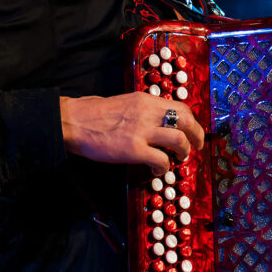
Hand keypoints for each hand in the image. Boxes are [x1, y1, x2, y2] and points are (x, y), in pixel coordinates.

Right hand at [60, 92, 204, 174]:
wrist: (74, 121)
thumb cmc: (95, 113)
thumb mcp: (126, 102)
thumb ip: (145, 110)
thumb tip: (160, 122)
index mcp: (146, 100)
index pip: (181, 108)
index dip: (192, 122)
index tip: (193, 132)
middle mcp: (148, 113)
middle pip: (187, 122)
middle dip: (197, 137)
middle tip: (195, 148)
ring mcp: (142, 131)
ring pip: (179, 140)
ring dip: (184, 152)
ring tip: (178, 159)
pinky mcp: (133, 149)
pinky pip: (160, 160)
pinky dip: (163, 168)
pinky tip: (156, 170)